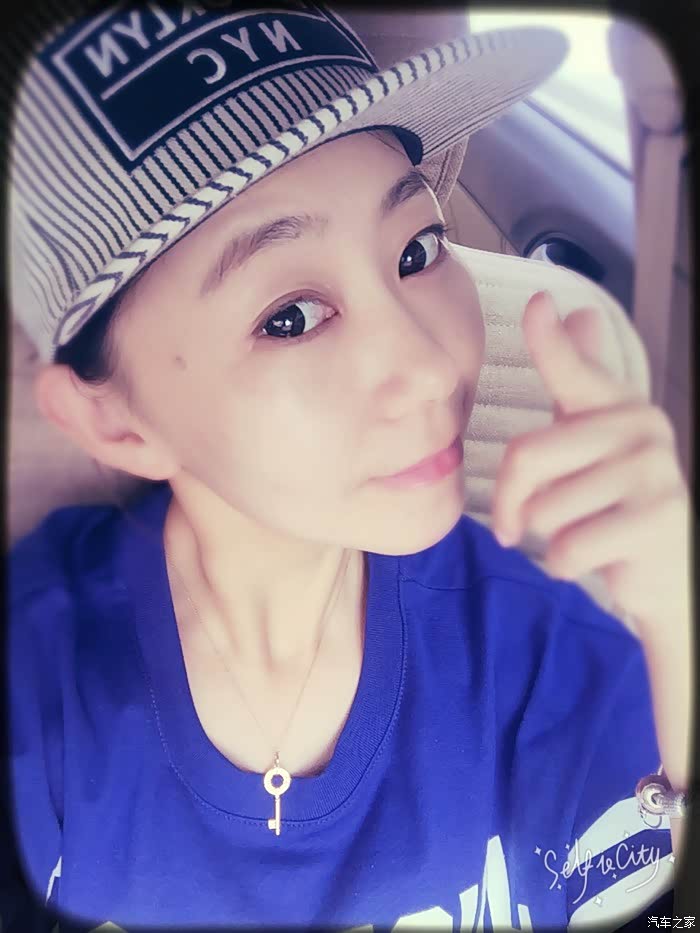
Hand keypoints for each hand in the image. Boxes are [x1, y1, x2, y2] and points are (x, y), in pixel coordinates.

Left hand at [492, 290, 692, 800]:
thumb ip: (579, 383)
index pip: (575, 370)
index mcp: (619, 406)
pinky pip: (566, 548)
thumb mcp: (588, 442)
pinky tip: (594, 559)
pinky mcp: (656, 521)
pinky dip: (564, 565)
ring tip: (578, 534)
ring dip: (545, 537)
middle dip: (509, 503)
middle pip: (526, 456)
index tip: (538, 304)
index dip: (550, 340)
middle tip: (513, 525)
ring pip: (544, 509)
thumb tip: (580, 312)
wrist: (667, 569)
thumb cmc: (611, 500)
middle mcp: (642, 427)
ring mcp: (654, 472)